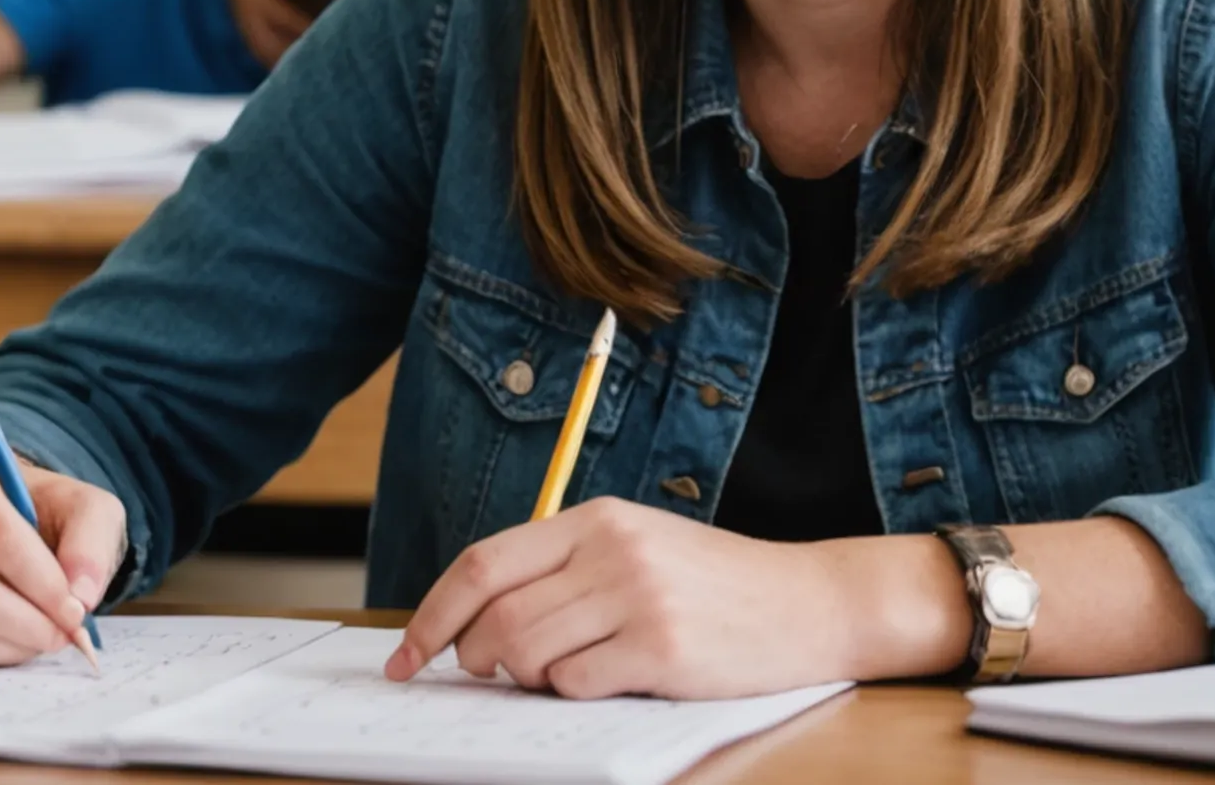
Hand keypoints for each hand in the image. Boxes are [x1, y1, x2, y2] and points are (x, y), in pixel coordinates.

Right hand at [0, 430, 128, 665]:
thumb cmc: (24, 507)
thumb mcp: (74, 501)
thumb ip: (91, 538)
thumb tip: (83, 597)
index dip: (41, 582)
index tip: (75, 610)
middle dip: (26, 623)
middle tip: (64, 634)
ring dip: (3, 645)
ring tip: (39, 637)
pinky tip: (3, 641)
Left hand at [387, 498, 851, 700]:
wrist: (809, 602)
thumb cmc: (715, 583)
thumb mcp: (637, 545)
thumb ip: (563, 569)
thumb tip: (474, 622)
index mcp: (594, 519)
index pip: (481, 566)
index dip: (431, 617)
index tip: (404, 658)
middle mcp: (611, 551)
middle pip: (496, 618)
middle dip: (472, 658)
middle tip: (483, 675)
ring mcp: (637, 599)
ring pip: (528, 656)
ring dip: (529, 680)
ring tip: (562, 673)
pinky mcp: (662, 650)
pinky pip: (578, 686)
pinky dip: (575, 694)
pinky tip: (608, 680)